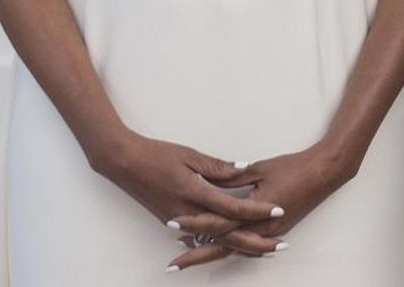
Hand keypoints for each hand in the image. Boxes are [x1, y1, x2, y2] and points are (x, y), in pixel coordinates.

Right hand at [90, 131, 283, 268]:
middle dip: (255, 241)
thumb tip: (243, 170)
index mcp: (195, 194)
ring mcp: (180, 221)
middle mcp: (189, 214)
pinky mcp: (174, 221)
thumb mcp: (190, 156)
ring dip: (240, 245)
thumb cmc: (157, 155)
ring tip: (263, 248)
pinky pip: (202, 237)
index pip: (233, 207)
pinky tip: (232, 244)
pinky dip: (219, 243)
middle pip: (228, 235)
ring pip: (215, 241)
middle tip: (280, 243)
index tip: (278, 210)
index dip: (257, 210)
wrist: (124, 164)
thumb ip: (218, 167)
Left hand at [166, 143, 350, 269]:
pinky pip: (247, 246)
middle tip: (174, 264)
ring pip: (234, 249)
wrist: (323, 173)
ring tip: (189, 254)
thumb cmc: (294, 168)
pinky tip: (219, 249)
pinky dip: (230, 248)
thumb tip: (212, 180)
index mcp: (254, 212)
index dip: (193, 224)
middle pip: (221, 247)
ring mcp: (268, 233)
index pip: (217, 223)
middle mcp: (260, 229)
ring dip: (211, 253)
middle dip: (196, 255)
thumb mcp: (260, 168)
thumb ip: (234, 176)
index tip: (173, 224)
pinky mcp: (275, 231)